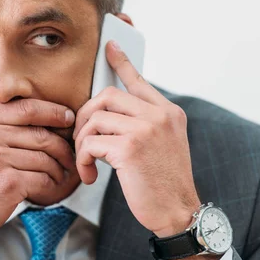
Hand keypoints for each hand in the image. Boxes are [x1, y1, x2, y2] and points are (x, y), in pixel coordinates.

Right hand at [0, 71, 76, 259]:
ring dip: (58, 168)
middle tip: (70, 153)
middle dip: (62, 145)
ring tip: (59, 174)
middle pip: (41, 134)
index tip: (67, 118)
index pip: (25, 108)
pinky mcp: (8, 183)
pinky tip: (48, 189)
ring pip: (45, 157)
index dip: (52, 111)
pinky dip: (51, 185)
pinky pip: (43, 178)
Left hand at [74, 40, 200, 236]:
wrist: (178, 212)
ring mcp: (146, 129)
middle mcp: (159, 115)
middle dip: (85, 117)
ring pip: (94, 118)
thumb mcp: (163, 145)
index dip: (122, 62)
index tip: (110, 46)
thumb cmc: (164, 182)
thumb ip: (144, 124)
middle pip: (107, 96)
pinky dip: (83, 159)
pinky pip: (90, 143)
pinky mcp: (130, 147)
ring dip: (82, 142)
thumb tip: (110, 114)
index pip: (140, 81)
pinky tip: (90, 175)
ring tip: (87, 161)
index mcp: (169, 112)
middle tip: (82, 139)